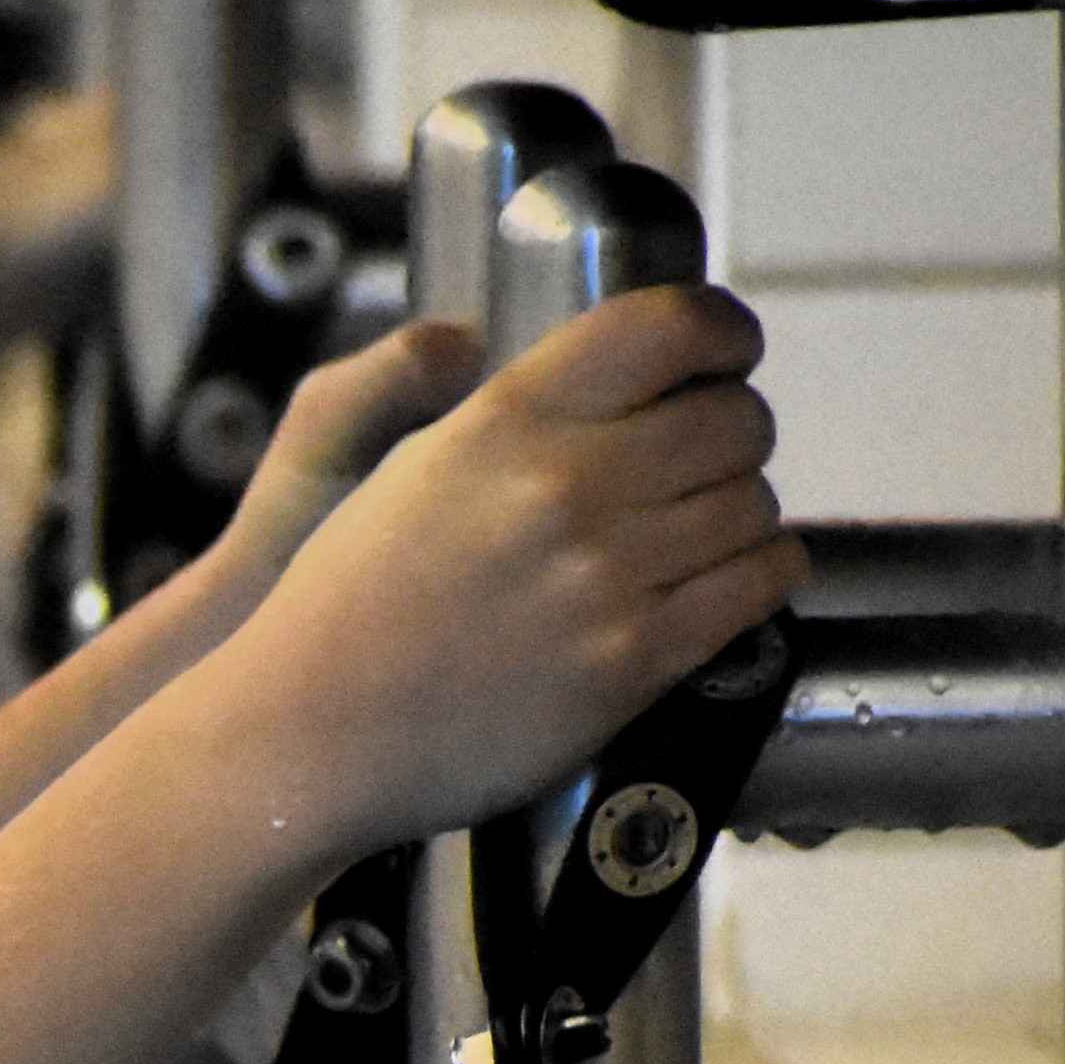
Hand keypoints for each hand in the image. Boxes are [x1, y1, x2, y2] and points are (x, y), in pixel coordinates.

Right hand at [215, 282, 798, 848]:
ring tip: (697, 531)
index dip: (723, 332)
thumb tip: (610, 373)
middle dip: (732, 431)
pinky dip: (759, 573)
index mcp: (503, 421)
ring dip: (739, 511)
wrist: (305, 736)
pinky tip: (725, 578)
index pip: (670, 328)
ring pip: (753, 503)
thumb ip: (505, 409)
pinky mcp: (633, 659)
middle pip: (734, 418)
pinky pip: (759, 584)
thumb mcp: (403, 467)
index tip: (728, 351)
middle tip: (708, 456)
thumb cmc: (339, 608)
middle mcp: (563, 487)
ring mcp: (605, 577)